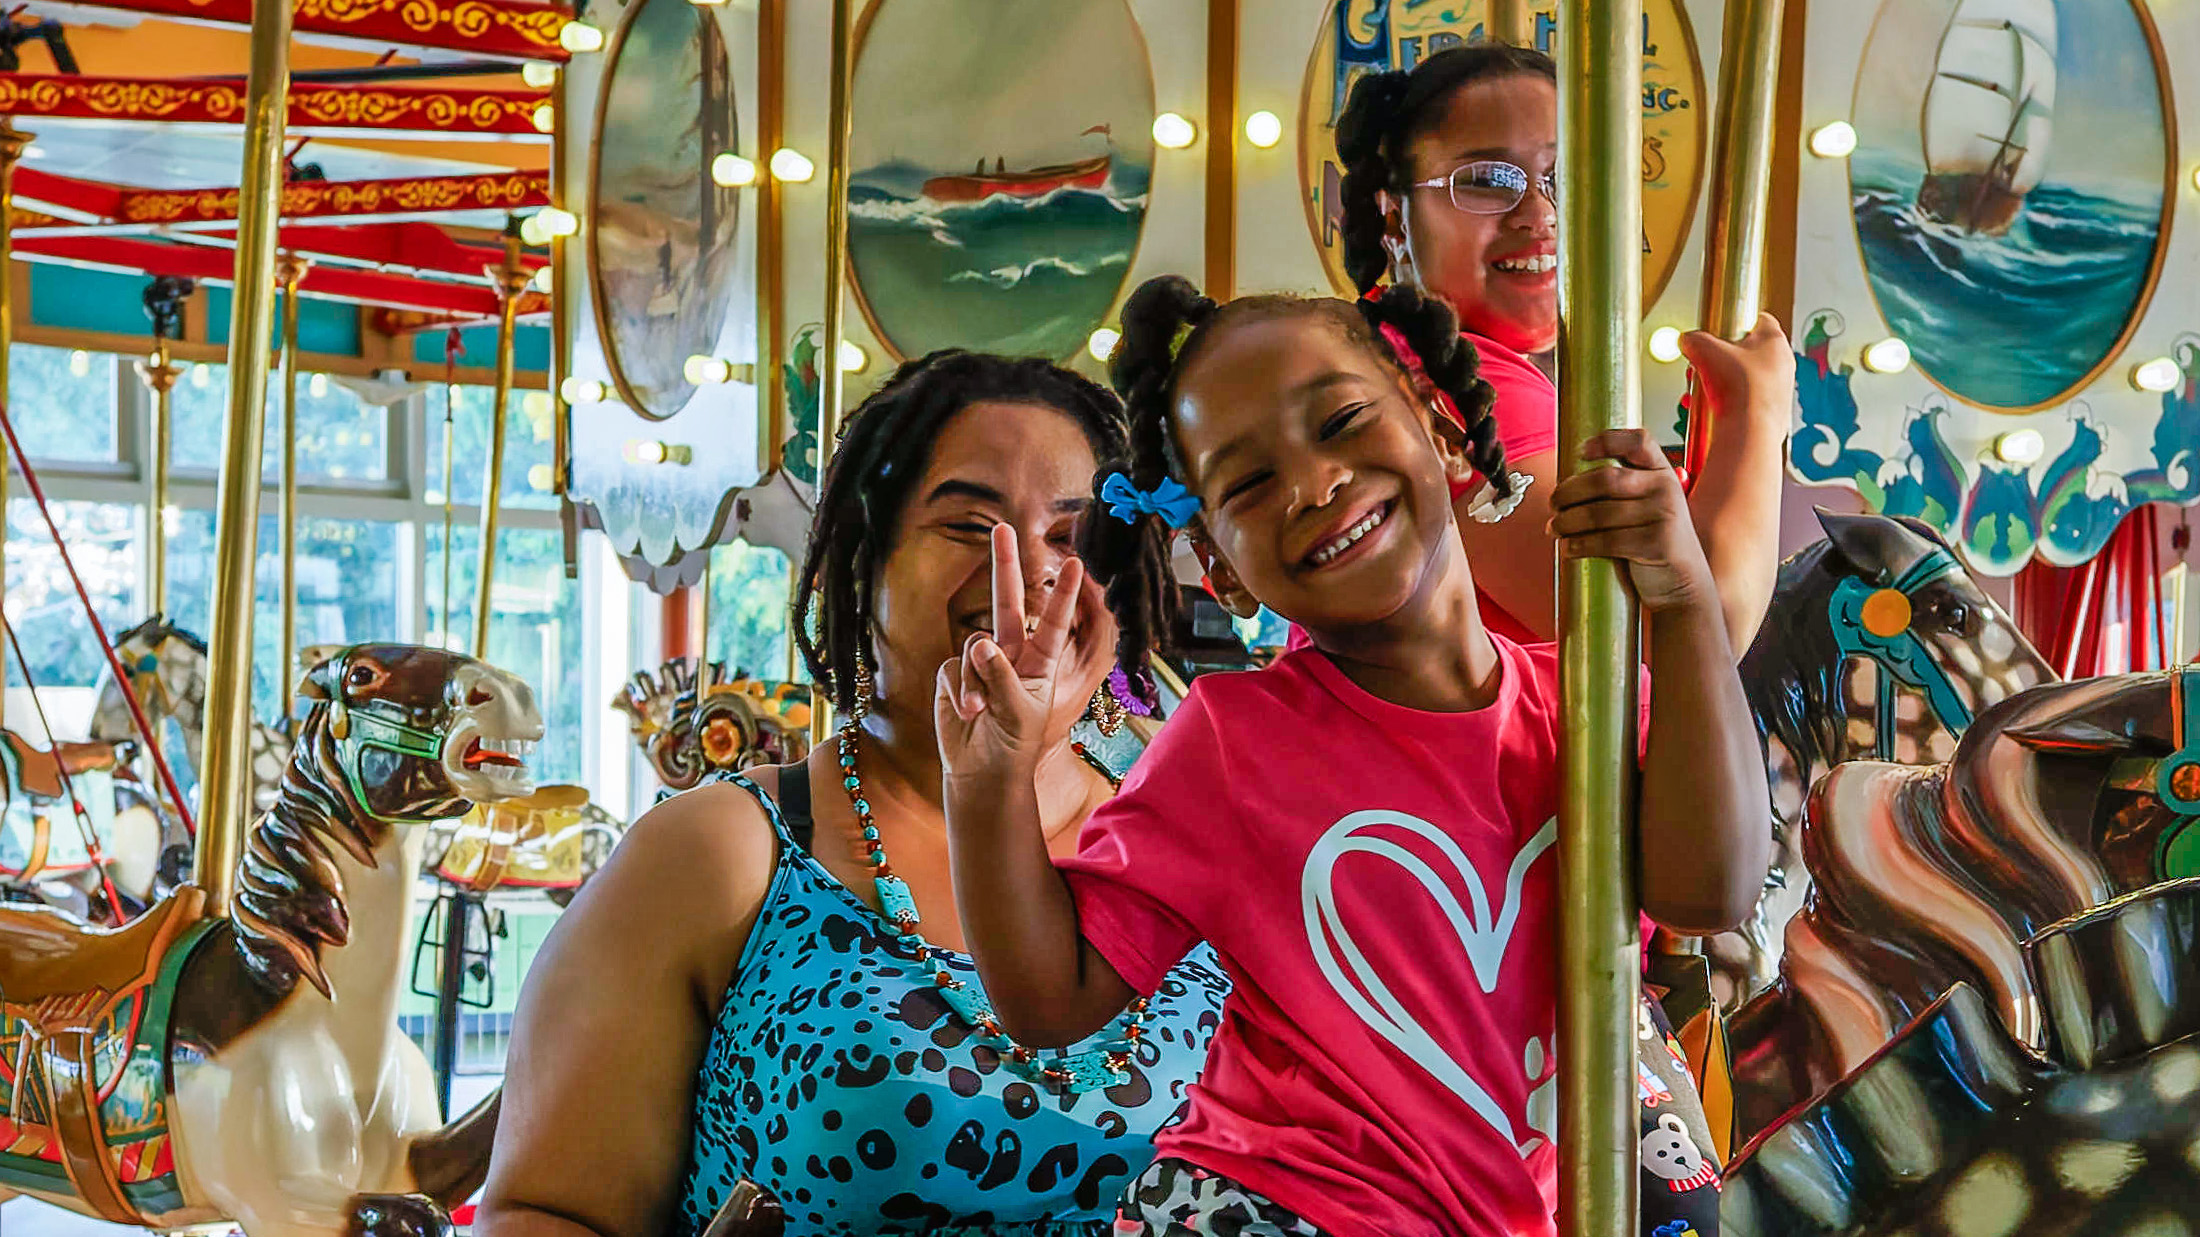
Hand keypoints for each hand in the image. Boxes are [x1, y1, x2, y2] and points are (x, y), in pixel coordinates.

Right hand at [934, 524, 1106, 784]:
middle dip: (1004, 565)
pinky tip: (968, 713)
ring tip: (982, 710)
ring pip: (974, 646)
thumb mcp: (1018, 711)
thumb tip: (980, 643)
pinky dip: (960, 690)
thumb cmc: (1013, 745)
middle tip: (1003, 528)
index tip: (1076, 563)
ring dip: (976, 679)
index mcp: (1040, 662)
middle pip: (1005, 602)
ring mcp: (981, 662)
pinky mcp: (954, 674)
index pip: (1052, 621)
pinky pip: (954, 668)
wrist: (982, 772)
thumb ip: (1001, 676)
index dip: (1062, 593)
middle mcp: (1012, 654)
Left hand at [1548, 429, 1716, 613]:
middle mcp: (1666, 488)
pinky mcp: (1657, 544)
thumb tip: (1567, 485)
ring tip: (1554, 528)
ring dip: (1567, 521)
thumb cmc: (1652, 544)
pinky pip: (1607, 541)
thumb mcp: (1647, 508)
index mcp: (1661, 473)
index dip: (1608, 441)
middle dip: (1569, 492)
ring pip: (1599, 512)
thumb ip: (1623, 492)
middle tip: (1553, 503)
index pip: (1638, 441)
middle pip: (1605, 479)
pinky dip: (1580, 545)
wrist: (1683, 584)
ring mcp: (1664, 516)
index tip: (1581, 452)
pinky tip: (1568, 548)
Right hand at [1680, 312, 1792, 436]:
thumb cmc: (1742, 390)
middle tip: (1705, 364)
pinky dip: (1728, 404)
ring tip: (1703, 390)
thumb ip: (1694, 340)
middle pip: (1748, 353)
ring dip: (1722, 384)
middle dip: (1721, 360)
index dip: (1738, 322)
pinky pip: (1746, 403)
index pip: (1760, 320)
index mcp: (1775, 342)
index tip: (1723, 328)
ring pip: (1745, 380)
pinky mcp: (1771, 415)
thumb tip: (1687, 339)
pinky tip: (1712, 409)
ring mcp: (1779, 391)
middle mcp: (1783, 365)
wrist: (1751, 433)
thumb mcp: (1706, 351)